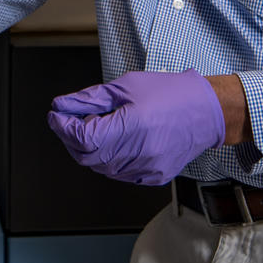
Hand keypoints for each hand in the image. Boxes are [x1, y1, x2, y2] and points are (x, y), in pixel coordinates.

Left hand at [46, 70, 224, 185]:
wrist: (205, 111)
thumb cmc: (169, 93)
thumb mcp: (125, 86)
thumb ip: (90, 99)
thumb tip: (61, 106)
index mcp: (132, 126)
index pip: (83, 137)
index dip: (63, 127)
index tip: (56, 115)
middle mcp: (140, 152)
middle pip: (87, 156)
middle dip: (71, 139)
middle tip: (70, 120)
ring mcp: (148, 168)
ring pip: (101, 167)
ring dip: (90, 149)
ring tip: (96, 128)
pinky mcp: (154, 177)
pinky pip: (119, 174)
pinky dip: (108, 160)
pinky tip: (114, 142)